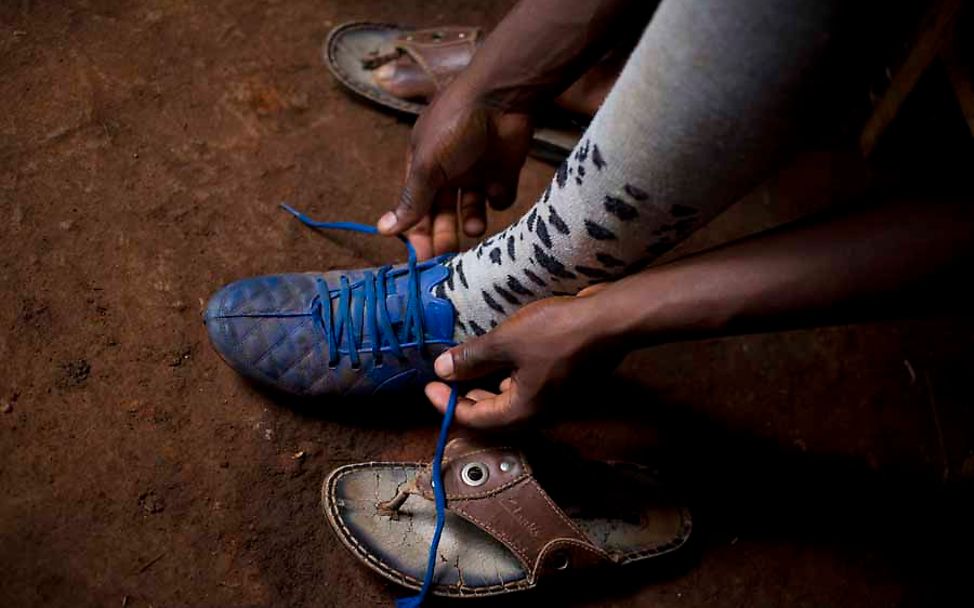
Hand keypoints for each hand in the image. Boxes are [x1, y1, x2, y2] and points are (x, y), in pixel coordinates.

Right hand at [377, 85, 533, 259]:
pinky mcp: (503, 173)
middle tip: (447, 255)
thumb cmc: (455, 126)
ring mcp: (476, 173)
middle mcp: (448, 173)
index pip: (415, 209)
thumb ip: (411, 200)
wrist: (502, 98)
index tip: (421, 258)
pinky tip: (496, 188)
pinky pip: (500, 198)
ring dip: (470, 223)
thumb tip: (383, 229)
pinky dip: (499, 199)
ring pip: (470, 212)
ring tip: (472, 227)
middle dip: (443, 235)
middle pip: (442, 215)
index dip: (417, 233)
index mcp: (423, 168)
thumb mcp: (427, 165)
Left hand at [424, 290, 620, 426]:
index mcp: (522, 411)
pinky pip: (525, 387)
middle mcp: (538, 412)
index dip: (446, 404)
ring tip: (467, 368)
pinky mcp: (561, 380)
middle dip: (465, 398)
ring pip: (510, 400)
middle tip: (444, 380)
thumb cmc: (556, 332)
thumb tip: (442, 370)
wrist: (609, 321)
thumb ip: (471, 358)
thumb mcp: (505, 342)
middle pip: (493, 415)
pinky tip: (500, 358)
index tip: (428, 385)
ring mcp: (553, 398)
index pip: (474, 419)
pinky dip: (506, 377)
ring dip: (485, 387)